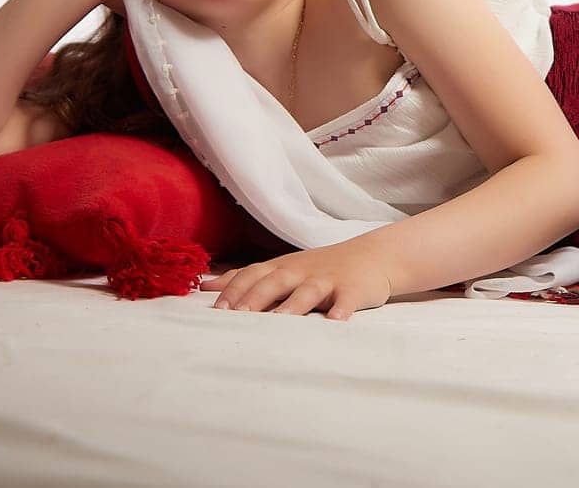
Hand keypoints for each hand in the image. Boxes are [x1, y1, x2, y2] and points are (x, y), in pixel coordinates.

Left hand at [200, 241, 394, 320]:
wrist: (372, 256)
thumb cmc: (319, 268)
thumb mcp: (282, 268)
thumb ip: (246, 278)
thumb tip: (205, 285)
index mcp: (282, 267)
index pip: (253, 275)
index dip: (234, 290)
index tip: (215, 311)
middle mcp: (302, 271)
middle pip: (275, 281)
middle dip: (255, 297)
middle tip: (237, 316)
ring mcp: (328, 279)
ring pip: (308, 291)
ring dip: (294, 305)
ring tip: (280, 320)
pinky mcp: (354, 289)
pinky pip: (347, 300)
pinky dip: (342, 310)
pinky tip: (335, 322)